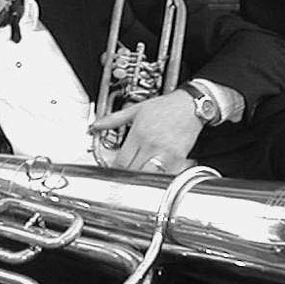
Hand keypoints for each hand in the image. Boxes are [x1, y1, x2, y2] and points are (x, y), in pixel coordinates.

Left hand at [87, 89, 202, 173]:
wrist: (189, 106)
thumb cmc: (164, 107)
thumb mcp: (136, 109)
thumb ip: (113, 119)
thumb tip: (95, 125)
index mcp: (138, 134)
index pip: (122, 160)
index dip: (115, 168)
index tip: (113, 169)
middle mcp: (151, 145)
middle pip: (134, 170)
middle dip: (126, 174)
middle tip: (124, 174)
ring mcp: (166, 153)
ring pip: (149, 175)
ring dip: (142, 177)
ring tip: (139, 175)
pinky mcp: (179, 158)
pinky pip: (167, 175)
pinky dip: (160, 177)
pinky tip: (155, 174)